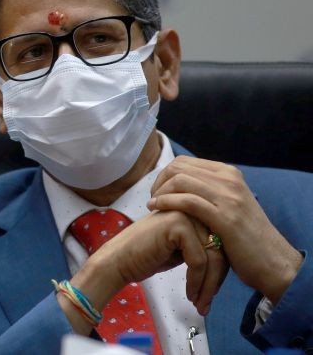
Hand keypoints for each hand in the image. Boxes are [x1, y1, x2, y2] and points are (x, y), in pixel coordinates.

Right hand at [64, 210, 227, 333]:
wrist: (119, 259)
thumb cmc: (147, 256)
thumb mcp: (182, 250)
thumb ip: (204, 247)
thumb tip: (233, 261)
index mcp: (195, 210)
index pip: (221, 241)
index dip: (221, 271)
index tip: (211, 295)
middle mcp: (192, 207)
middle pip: (220, 248)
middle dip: (216, 281)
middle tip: (206, 304)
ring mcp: (185, 212)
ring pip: (213, 256)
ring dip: (208, 286)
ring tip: (200, 304)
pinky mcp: (178, 224)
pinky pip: (199, 259)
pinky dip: (197, 281)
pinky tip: (189, 294)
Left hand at [148, 155, 302, 303]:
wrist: (272, 262)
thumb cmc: (245, 237)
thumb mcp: (228, 205)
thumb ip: (209, 191)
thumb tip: (179, 184)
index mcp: (229, 173)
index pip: (184, 162)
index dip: (164, 175)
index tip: (157, 192)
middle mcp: (229, 179)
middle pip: (178, 168)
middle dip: (159, 181)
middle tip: (152, 199)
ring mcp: (228, 197)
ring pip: (180, 180)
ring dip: (159, 192)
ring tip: (152, 206)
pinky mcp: (225, 217)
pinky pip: (187, 201)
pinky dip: (166, 202)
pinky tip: (156, 209)